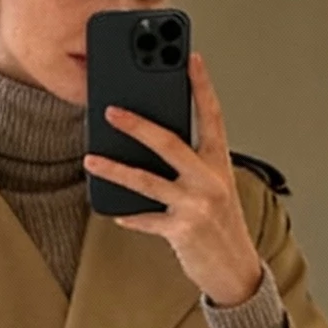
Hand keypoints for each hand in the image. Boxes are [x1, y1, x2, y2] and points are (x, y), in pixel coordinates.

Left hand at [83, 53, 263, 308]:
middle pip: (170, 143)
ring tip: (91, 160)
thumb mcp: (214, 187)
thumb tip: (148, 143)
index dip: (201, 85)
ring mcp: (196, 205)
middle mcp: (210, 180)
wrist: (235, 270)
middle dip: (138, 124)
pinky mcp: (183, 231)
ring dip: (115, 169)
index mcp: (219, 163)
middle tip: (110, 110)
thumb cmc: (220, 224)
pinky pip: (146, 219)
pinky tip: (114, 211)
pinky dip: (129, 215)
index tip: (190, 57)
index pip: (212, 116)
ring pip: (148, 181)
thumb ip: (190, 164)